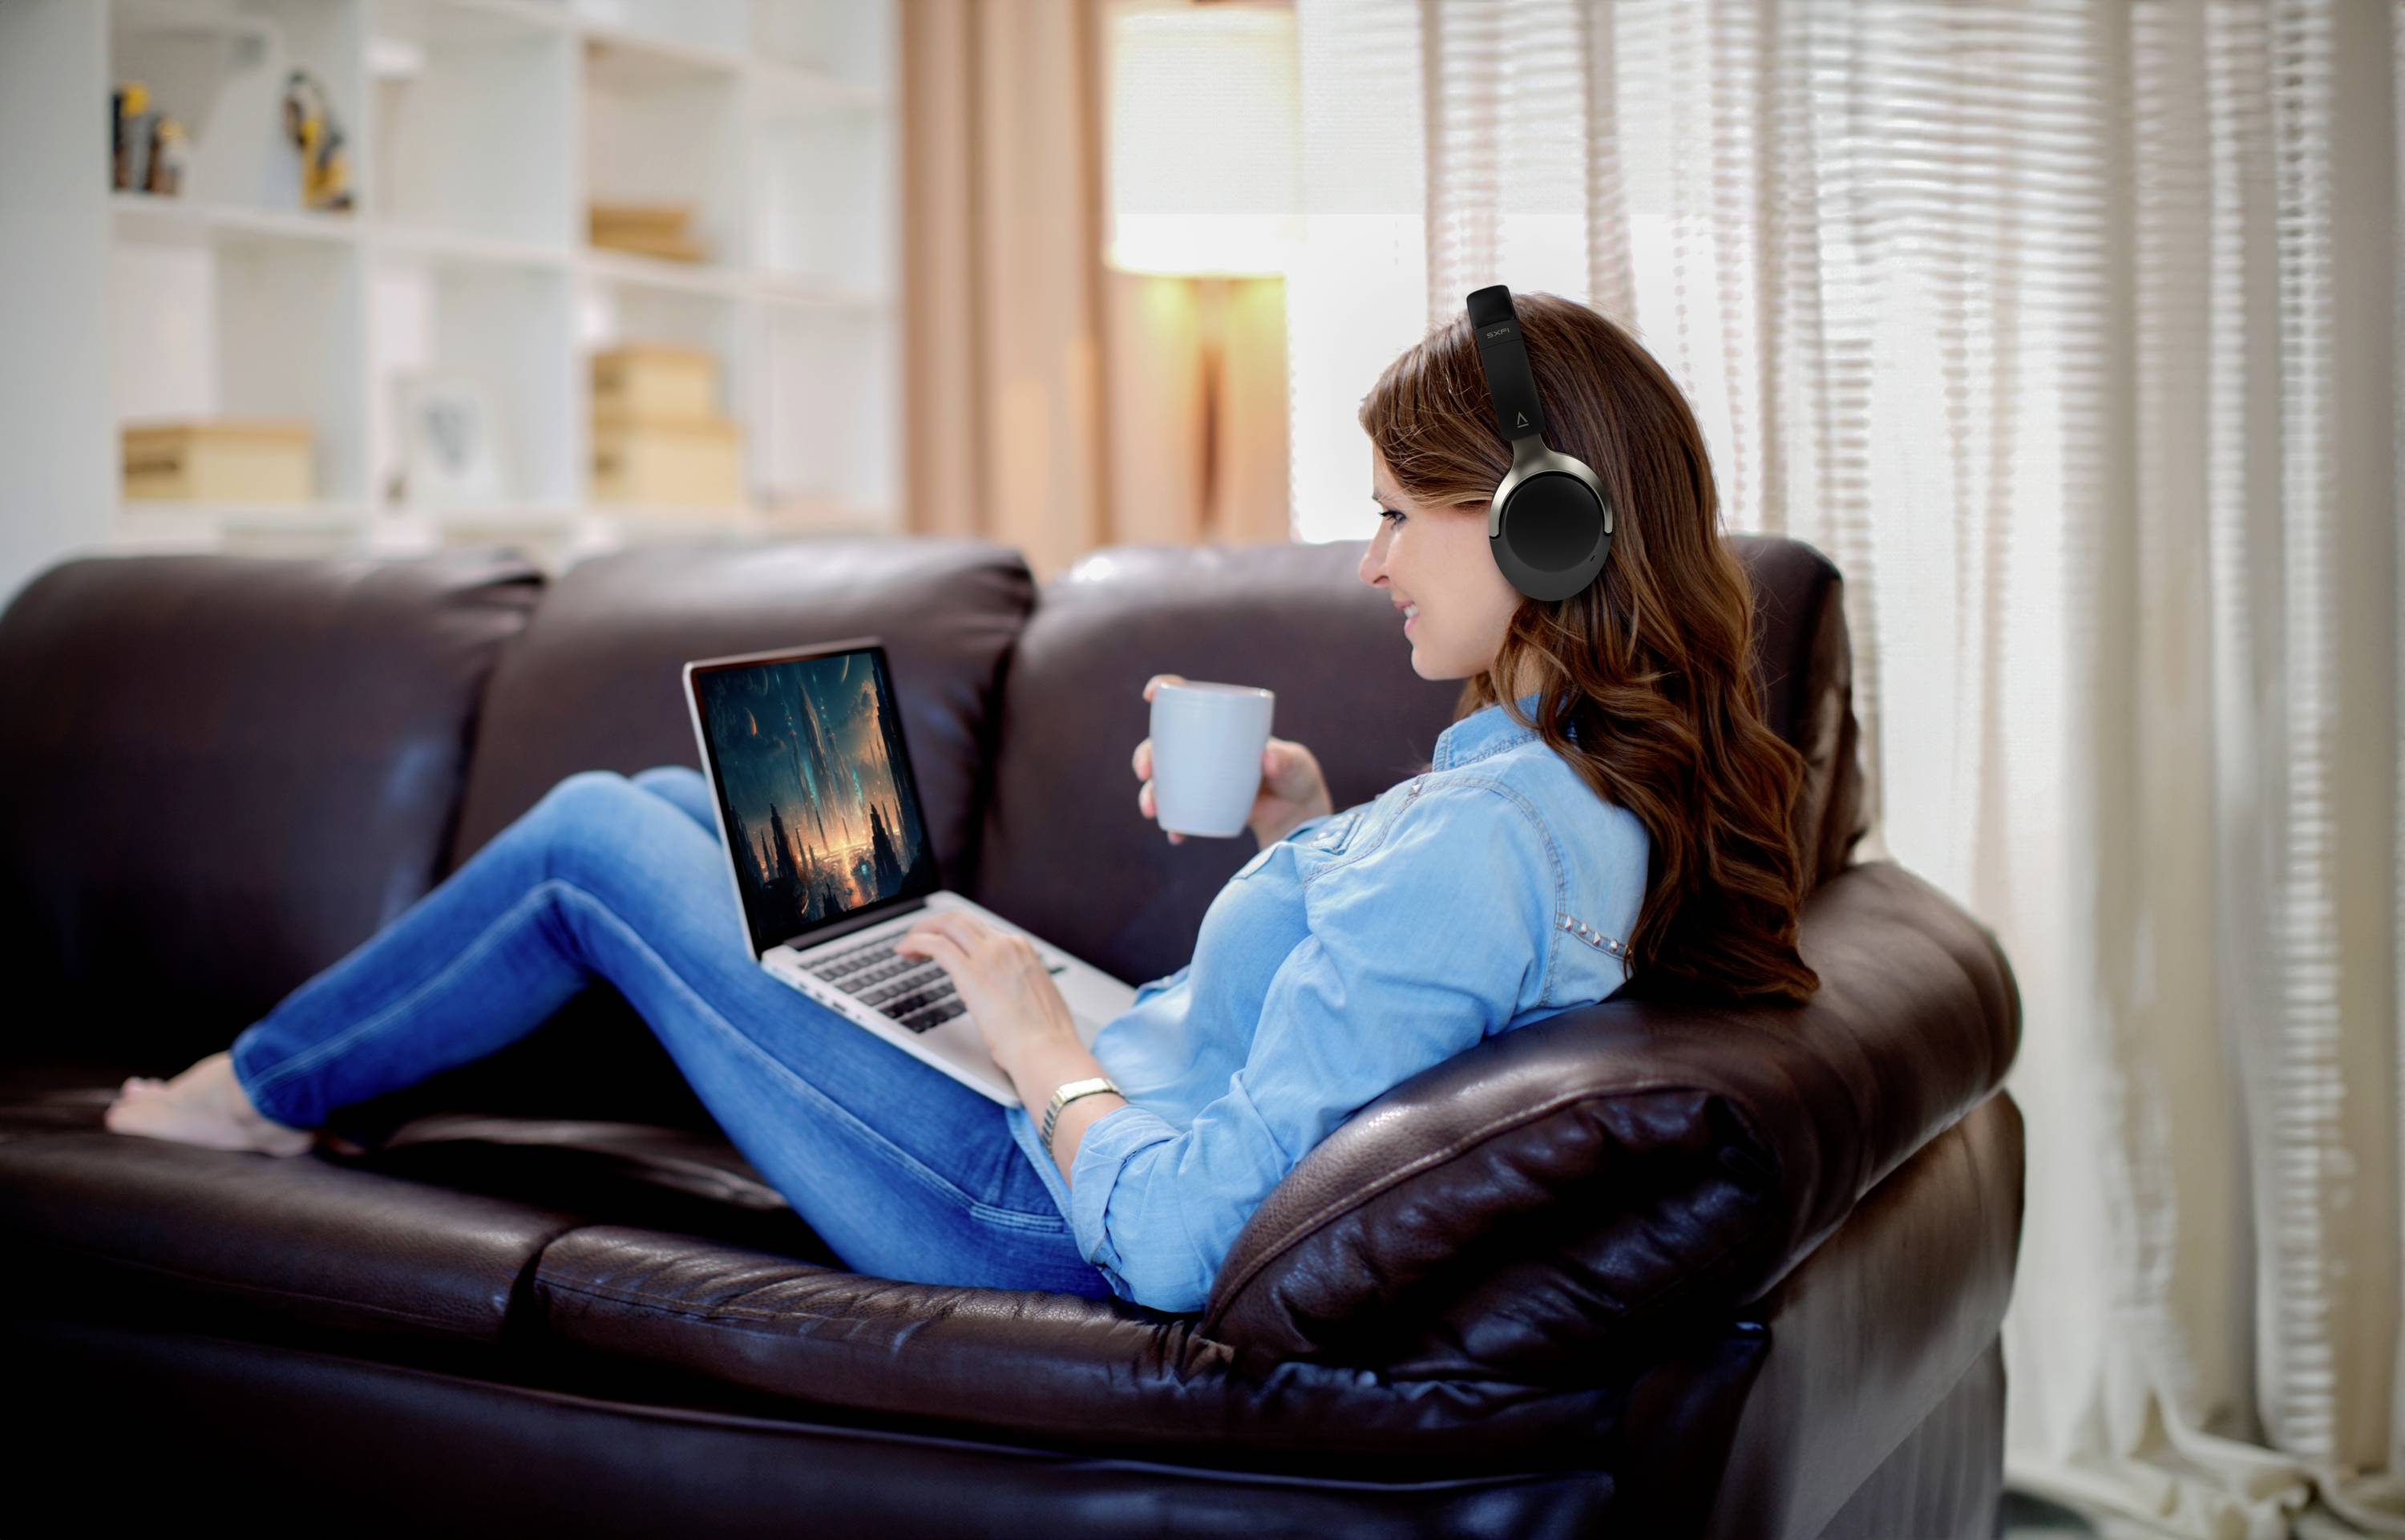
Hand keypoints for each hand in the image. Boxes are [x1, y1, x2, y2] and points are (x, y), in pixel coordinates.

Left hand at [893, 911, 1077, 1080]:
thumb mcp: (1036, 1000)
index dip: (955, 934)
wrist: (1048, 1052)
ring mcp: (989, 956)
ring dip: (922, 930)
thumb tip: (1007, 997)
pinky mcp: (971, 974)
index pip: (980, 929)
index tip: (943, 945)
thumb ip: (1019, 988)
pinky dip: (915, 942)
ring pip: (946, 924)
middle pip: (960, 919)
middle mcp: (1006, 945)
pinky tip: (903, 951)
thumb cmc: (1045, 1039)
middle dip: (934, 925)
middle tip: (918, 939)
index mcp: (1022, 950)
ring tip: (907, 946)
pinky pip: (936, 945)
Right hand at [1134, 674, 1334, 849]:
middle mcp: (1204, 749)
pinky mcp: (1203, 805)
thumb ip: (1287, 760)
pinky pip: (1179, 812)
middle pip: (1163, 744)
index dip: (1167, 690)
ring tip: (1152, 810)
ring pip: (1163, 780)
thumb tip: (1268, 758)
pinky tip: (1176, 835)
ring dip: (1150, 793)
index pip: (1189, 700)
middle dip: (1145, 754)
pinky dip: (1174, 823)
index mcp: (1222, 725)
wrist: (1296, 814)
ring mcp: (1200, 777)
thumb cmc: (1296, 777)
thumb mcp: (1296, 766)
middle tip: (1145, 772)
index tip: (1153, 693)